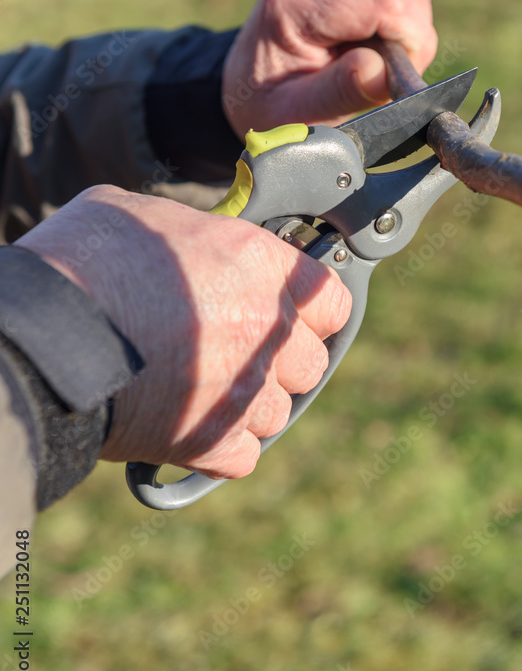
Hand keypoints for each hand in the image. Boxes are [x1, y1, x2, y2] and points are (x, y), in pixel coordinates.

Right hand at [17, 185, 350, 478]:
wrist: (43, 334)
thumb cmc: (82, 263)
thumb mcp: (141, 214)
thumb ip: (194, 234)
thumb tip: (195, 243)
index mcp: (258, 264)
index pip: (330, 298)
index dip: (312, 308)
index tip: (291, 313)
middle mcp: (264, 328)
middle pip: (310, 360)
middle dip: (279, 359)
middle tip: (236, 351)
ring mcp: (244, 389)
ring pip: (279, 411)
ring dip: (251, 404)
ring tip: (206, 390)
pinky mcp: (211, 441)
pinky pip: (245, 456)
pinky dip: (223, 446)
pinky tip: (193, 425)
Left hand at [223, 0, 437, 138]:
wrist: (245, 84)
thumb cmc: (269, 105)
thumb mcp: (298, 113)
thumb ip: (340, 92)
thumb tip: (381, 71)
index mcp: (293, 1)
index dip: (410, 39)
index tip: (393, 75)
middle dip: (410, 36)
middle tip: (380, 74)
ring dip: (405, 27)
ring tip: (369, 60)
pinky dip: (395, 18)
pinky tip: (365, 42)